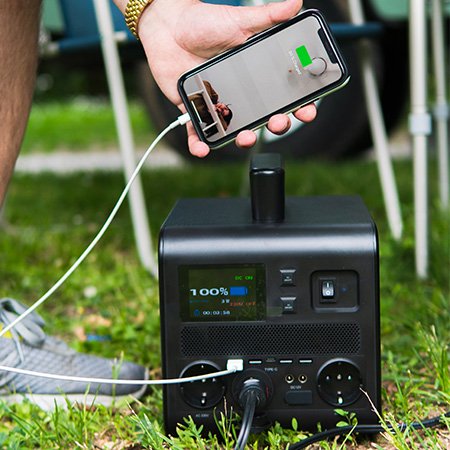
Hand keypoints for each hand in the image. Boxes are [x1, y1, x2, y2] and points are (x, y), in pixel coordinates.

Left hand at [137, 0, 316, 156]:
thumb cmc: (204, 23)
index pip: (283, 95)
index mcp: (255, 76)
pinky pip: (198, 132)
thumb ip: (267, 17)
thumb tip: (295, 3)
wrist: (168, 26)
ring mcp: (218, 104)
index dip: (299, 105)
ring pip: (235, 129)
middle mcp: (240, 94)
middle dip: (276, 125)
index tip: (307, 110)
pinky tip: (203, 148)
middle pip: (264, 117)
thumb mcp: (240, 21)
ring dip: (244, 139)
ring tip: (246, 137)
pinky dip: (200, 144)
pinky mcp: (195, 109)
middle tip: (278, 121)